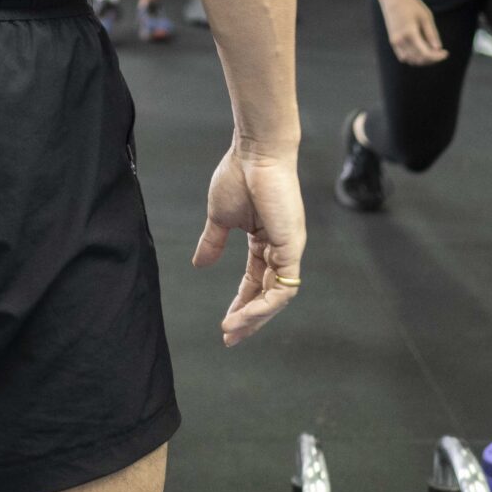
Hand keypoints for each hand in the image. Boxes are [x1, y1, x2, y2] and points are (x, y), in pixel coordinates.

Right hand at [193, 139, 304, 347]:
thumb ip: (212, 242)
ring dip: (254, 317)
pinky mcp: (292, 247)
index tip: (224, 325)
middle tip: (230, 339)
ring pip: (277, 297)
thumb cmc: (238, 176)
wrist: (254, 153)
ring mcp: (289, 249)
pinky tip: (244, 314)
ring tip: (231, 330)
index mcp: (264, 241)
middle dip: (250, 319)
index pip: (254, 281)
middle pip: (268, 295)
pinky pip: (283, 287)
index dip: (241, 304)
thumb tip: (199, 265)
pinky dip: (264, 304)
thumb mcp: (219, 217)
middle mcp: (280, 248)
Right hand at [380, 0, 446, 65]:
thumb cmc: (411, 5)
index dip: (437, 57)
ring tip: (432, 52)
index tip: (446, 53)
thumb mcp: (426, 16)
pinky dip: (413, 58)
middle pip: (418, 59)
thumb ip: (431, 34)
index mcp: (410, 33)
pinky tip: (422, 51)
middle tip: (441, 53)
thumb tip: (438, 49)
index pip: (425, 53)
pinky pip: (403, 56)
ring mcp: (395, 42)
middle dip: (432, 59)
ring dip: (422, 60)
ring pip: (410, 60)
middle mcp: (400, 40)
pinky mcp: (392, 41)